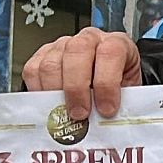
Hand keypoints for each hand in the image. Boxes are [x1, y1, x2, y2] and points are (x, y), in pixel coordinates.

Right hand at [21, 27, 142, 120]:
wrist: (108, 79)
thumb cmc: (119, 84)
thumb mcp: (129, 92)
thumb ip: (122, 103)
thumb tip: (109, 122)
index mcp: (117, 44)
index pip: (110, 53)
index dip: (107, 83)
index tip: (106, 109)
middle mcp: (89, 39)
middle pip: (76, 54)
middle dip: (77, 88)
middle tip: (80, 114)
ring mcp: (63, 45)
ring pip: (50, 64)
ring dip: (56, 94)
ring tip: (64, 114)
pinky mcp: (42, 55)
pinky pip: (32, 70)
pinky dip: (38, 91)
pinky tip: (49, 105)